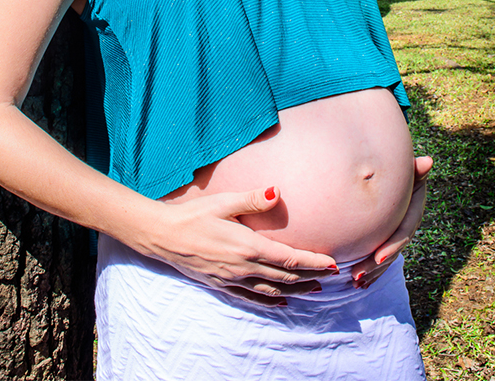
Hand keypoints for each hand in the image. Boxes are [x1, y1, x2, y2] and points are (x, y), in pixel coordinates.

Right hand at [148, 186, 337, 305]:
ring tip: (315, 289)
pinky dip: (270, 301)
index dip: (314, 262)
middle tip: (332, 276)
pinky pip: (251, 297)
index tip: (333, 263)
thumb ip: (252, 199)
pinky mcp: (221, 284)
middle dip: (311, 277)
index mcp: (248, 247)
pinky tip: (281, 302)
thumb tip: (277, 192)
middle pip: (286, 277)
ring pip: (272, 290)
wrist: (161, 235)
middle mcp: (243, 267)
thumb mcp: (224, 202)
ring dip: (296, 290)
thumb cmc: (193, 215)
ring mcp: (232, 279)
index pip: (290, 258)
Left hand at [350, 155, 432, 288]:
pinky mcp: (387, 238)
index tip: (378, 257)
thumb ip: (416, 170)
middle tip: (356, 275)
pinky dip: (371, 270)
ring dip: (372, 272)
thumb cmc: (402, 170)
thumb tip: (428, 162)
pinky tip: (357, 282)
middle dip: (376, 265)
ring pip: (386, 258)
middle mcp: (407, 226)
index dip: (392, 246)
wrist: (397, 176)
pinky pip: (381, 257)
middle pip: (393, 250)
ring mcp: (397, 234)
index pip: (403, 232)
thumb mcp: (410, 171)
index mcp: (413, 212)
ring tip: (354, 282)